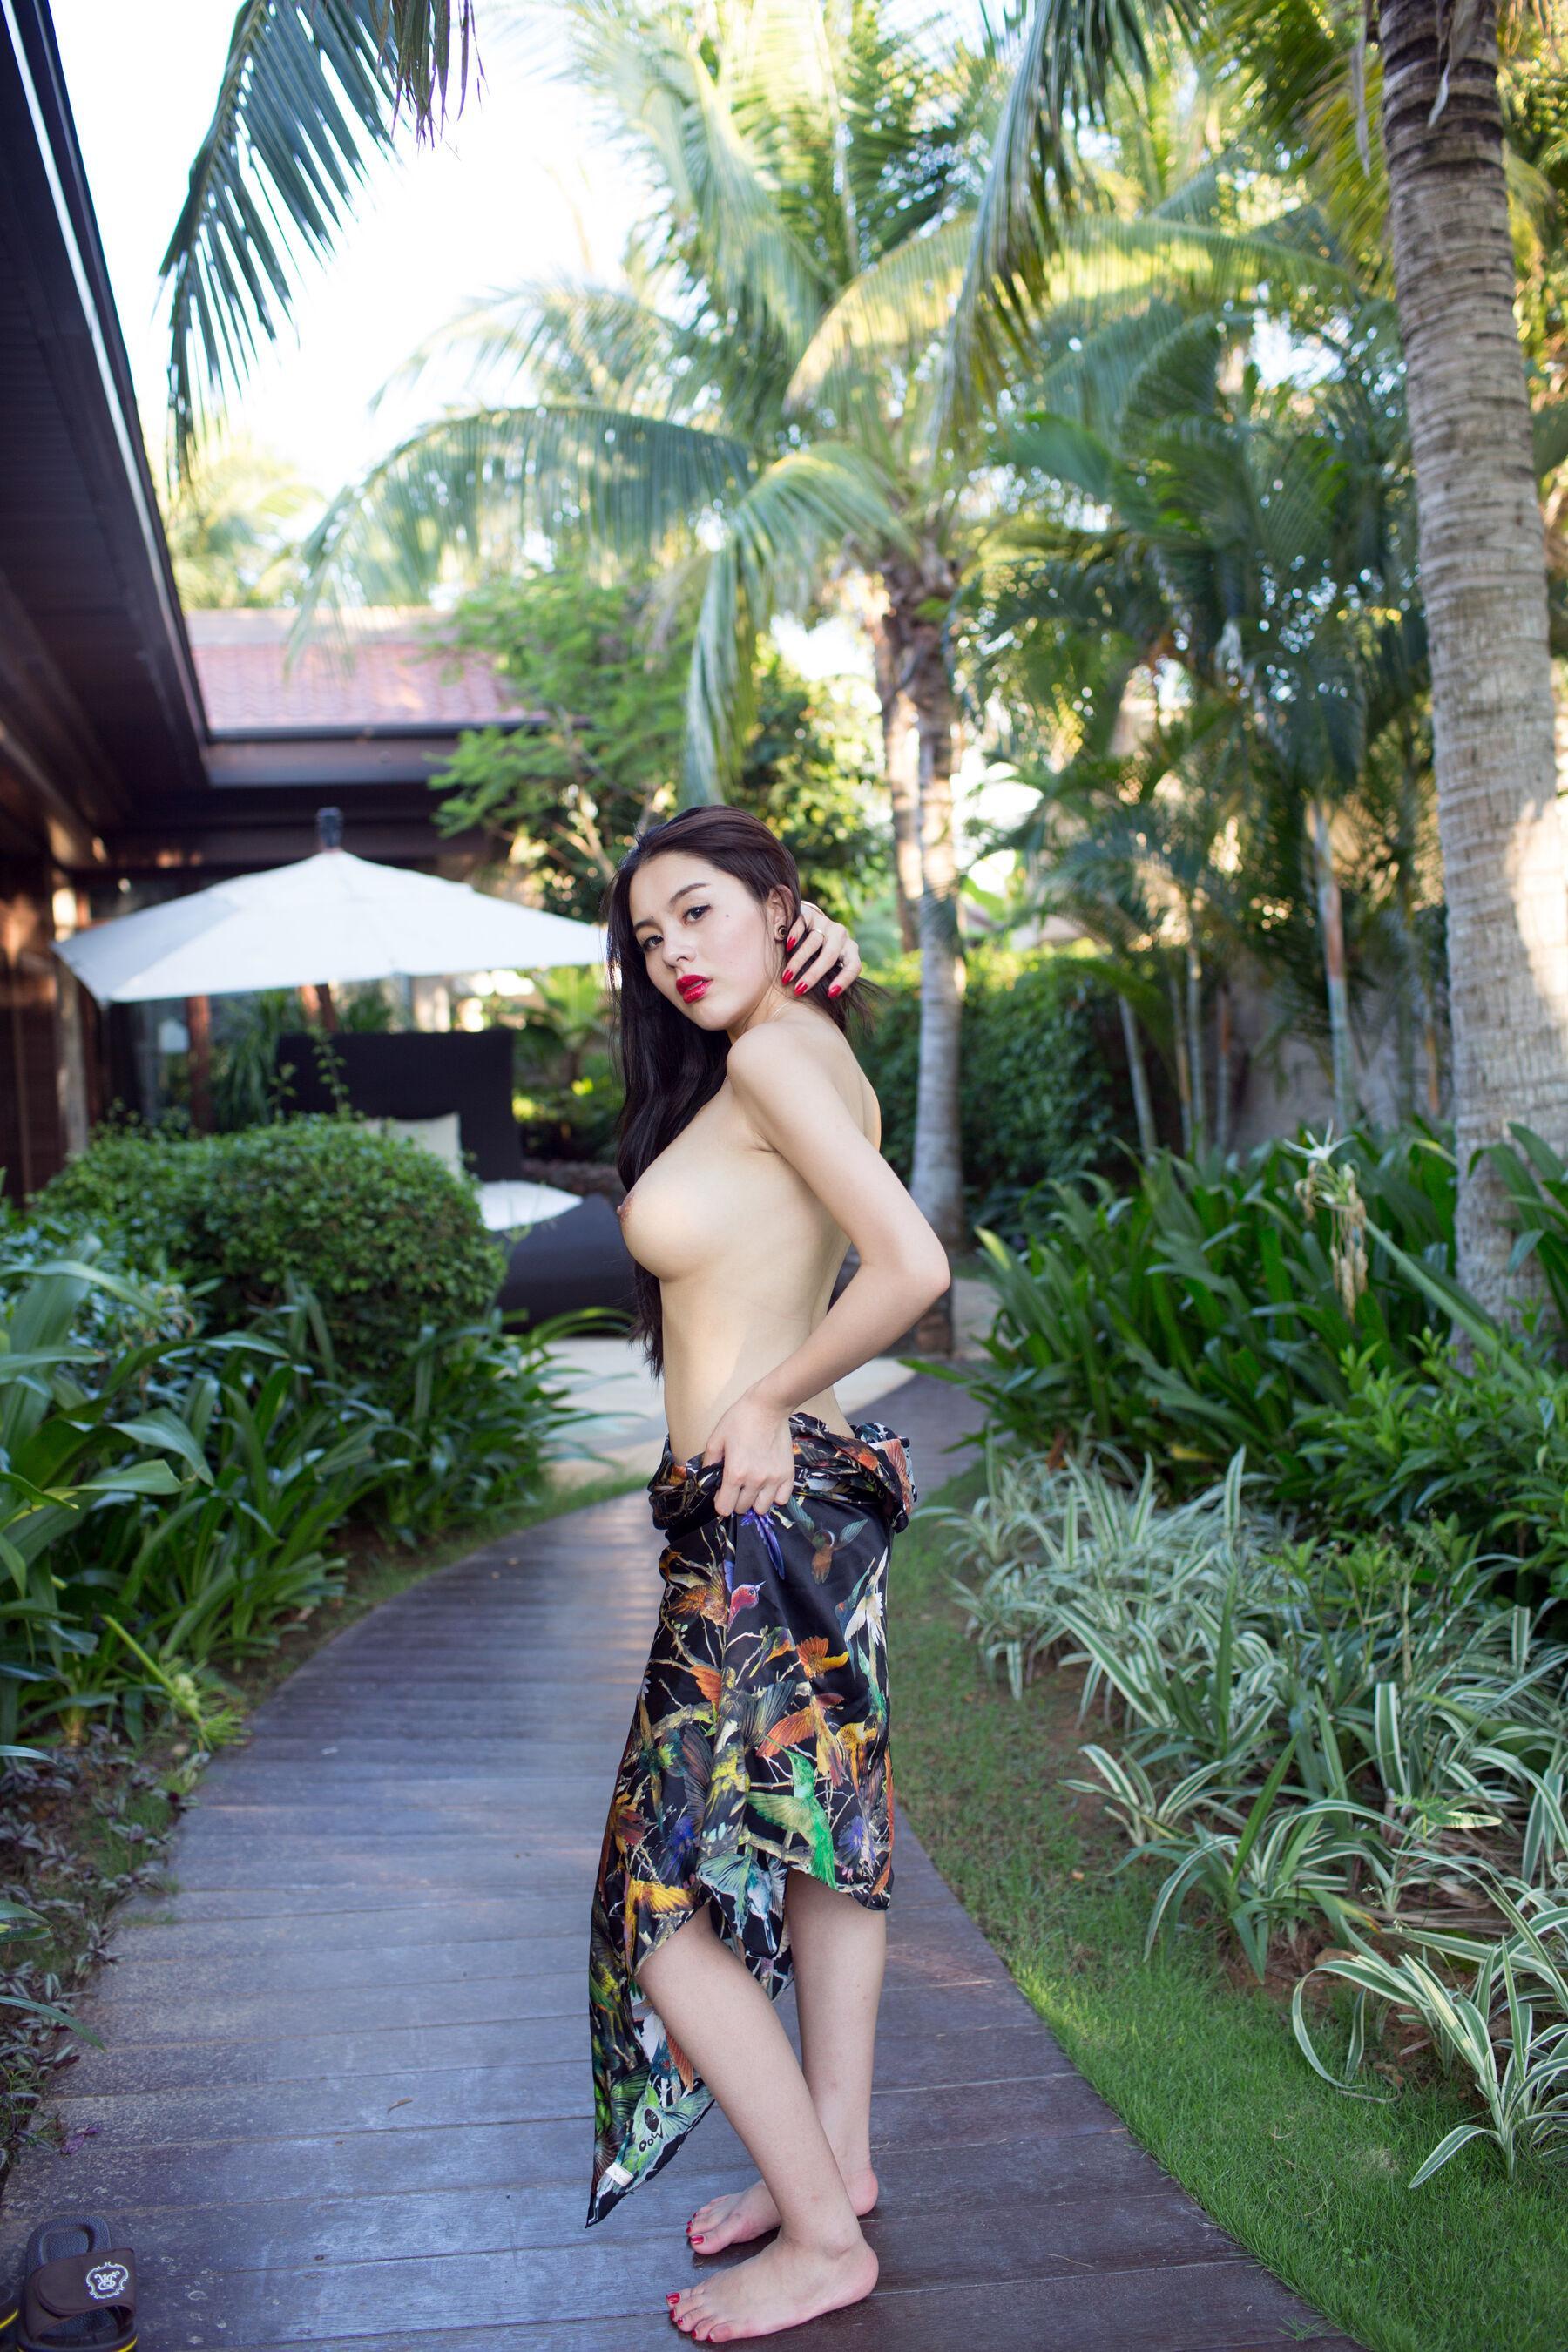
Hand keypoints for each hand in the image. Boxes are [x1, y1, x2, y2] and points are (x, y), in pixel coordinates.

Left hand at [702, 1390, 795, 1517]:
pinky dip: (774, 1496)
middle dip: (736, 1500)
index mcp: (735, 1473)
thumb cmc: (740, 1420)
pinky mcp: (788, 1474)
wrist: (768, 1407)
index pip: (724, 1508)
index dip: (720, 1502)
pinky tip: (769, 1485)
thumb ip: (708, 1463)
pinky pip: (782, 1499)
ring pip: (762, 1508)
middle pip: (742, 1509)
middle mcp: (755, 1481)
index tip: (721, 1492)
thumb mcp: (716, 1438)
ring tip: (753, 1487)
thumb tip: (706, 1480)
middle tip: (736, 1485)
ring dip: (754, 1501)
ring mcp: (774, 1479)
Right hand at [781, 899, 861, 999]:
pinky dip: (794, 936)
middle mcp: (841, 936)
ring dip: (798, 961)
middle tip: (798, 990)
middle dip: (813, 975)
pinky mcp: (810, 914)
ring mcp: (826, 923)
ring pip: (814, 943)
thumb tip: (827, 1002)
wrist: (809, 925)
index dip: (844, 980)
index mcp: (850, 951)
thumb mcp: (828, 967)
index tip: (830, 994)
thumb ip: (828, 979)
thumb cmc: (818, 955)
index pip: (853, 966)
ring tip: (787, 976)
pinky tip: (786, 946)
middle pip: (829, 956)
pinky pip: (803, 925)